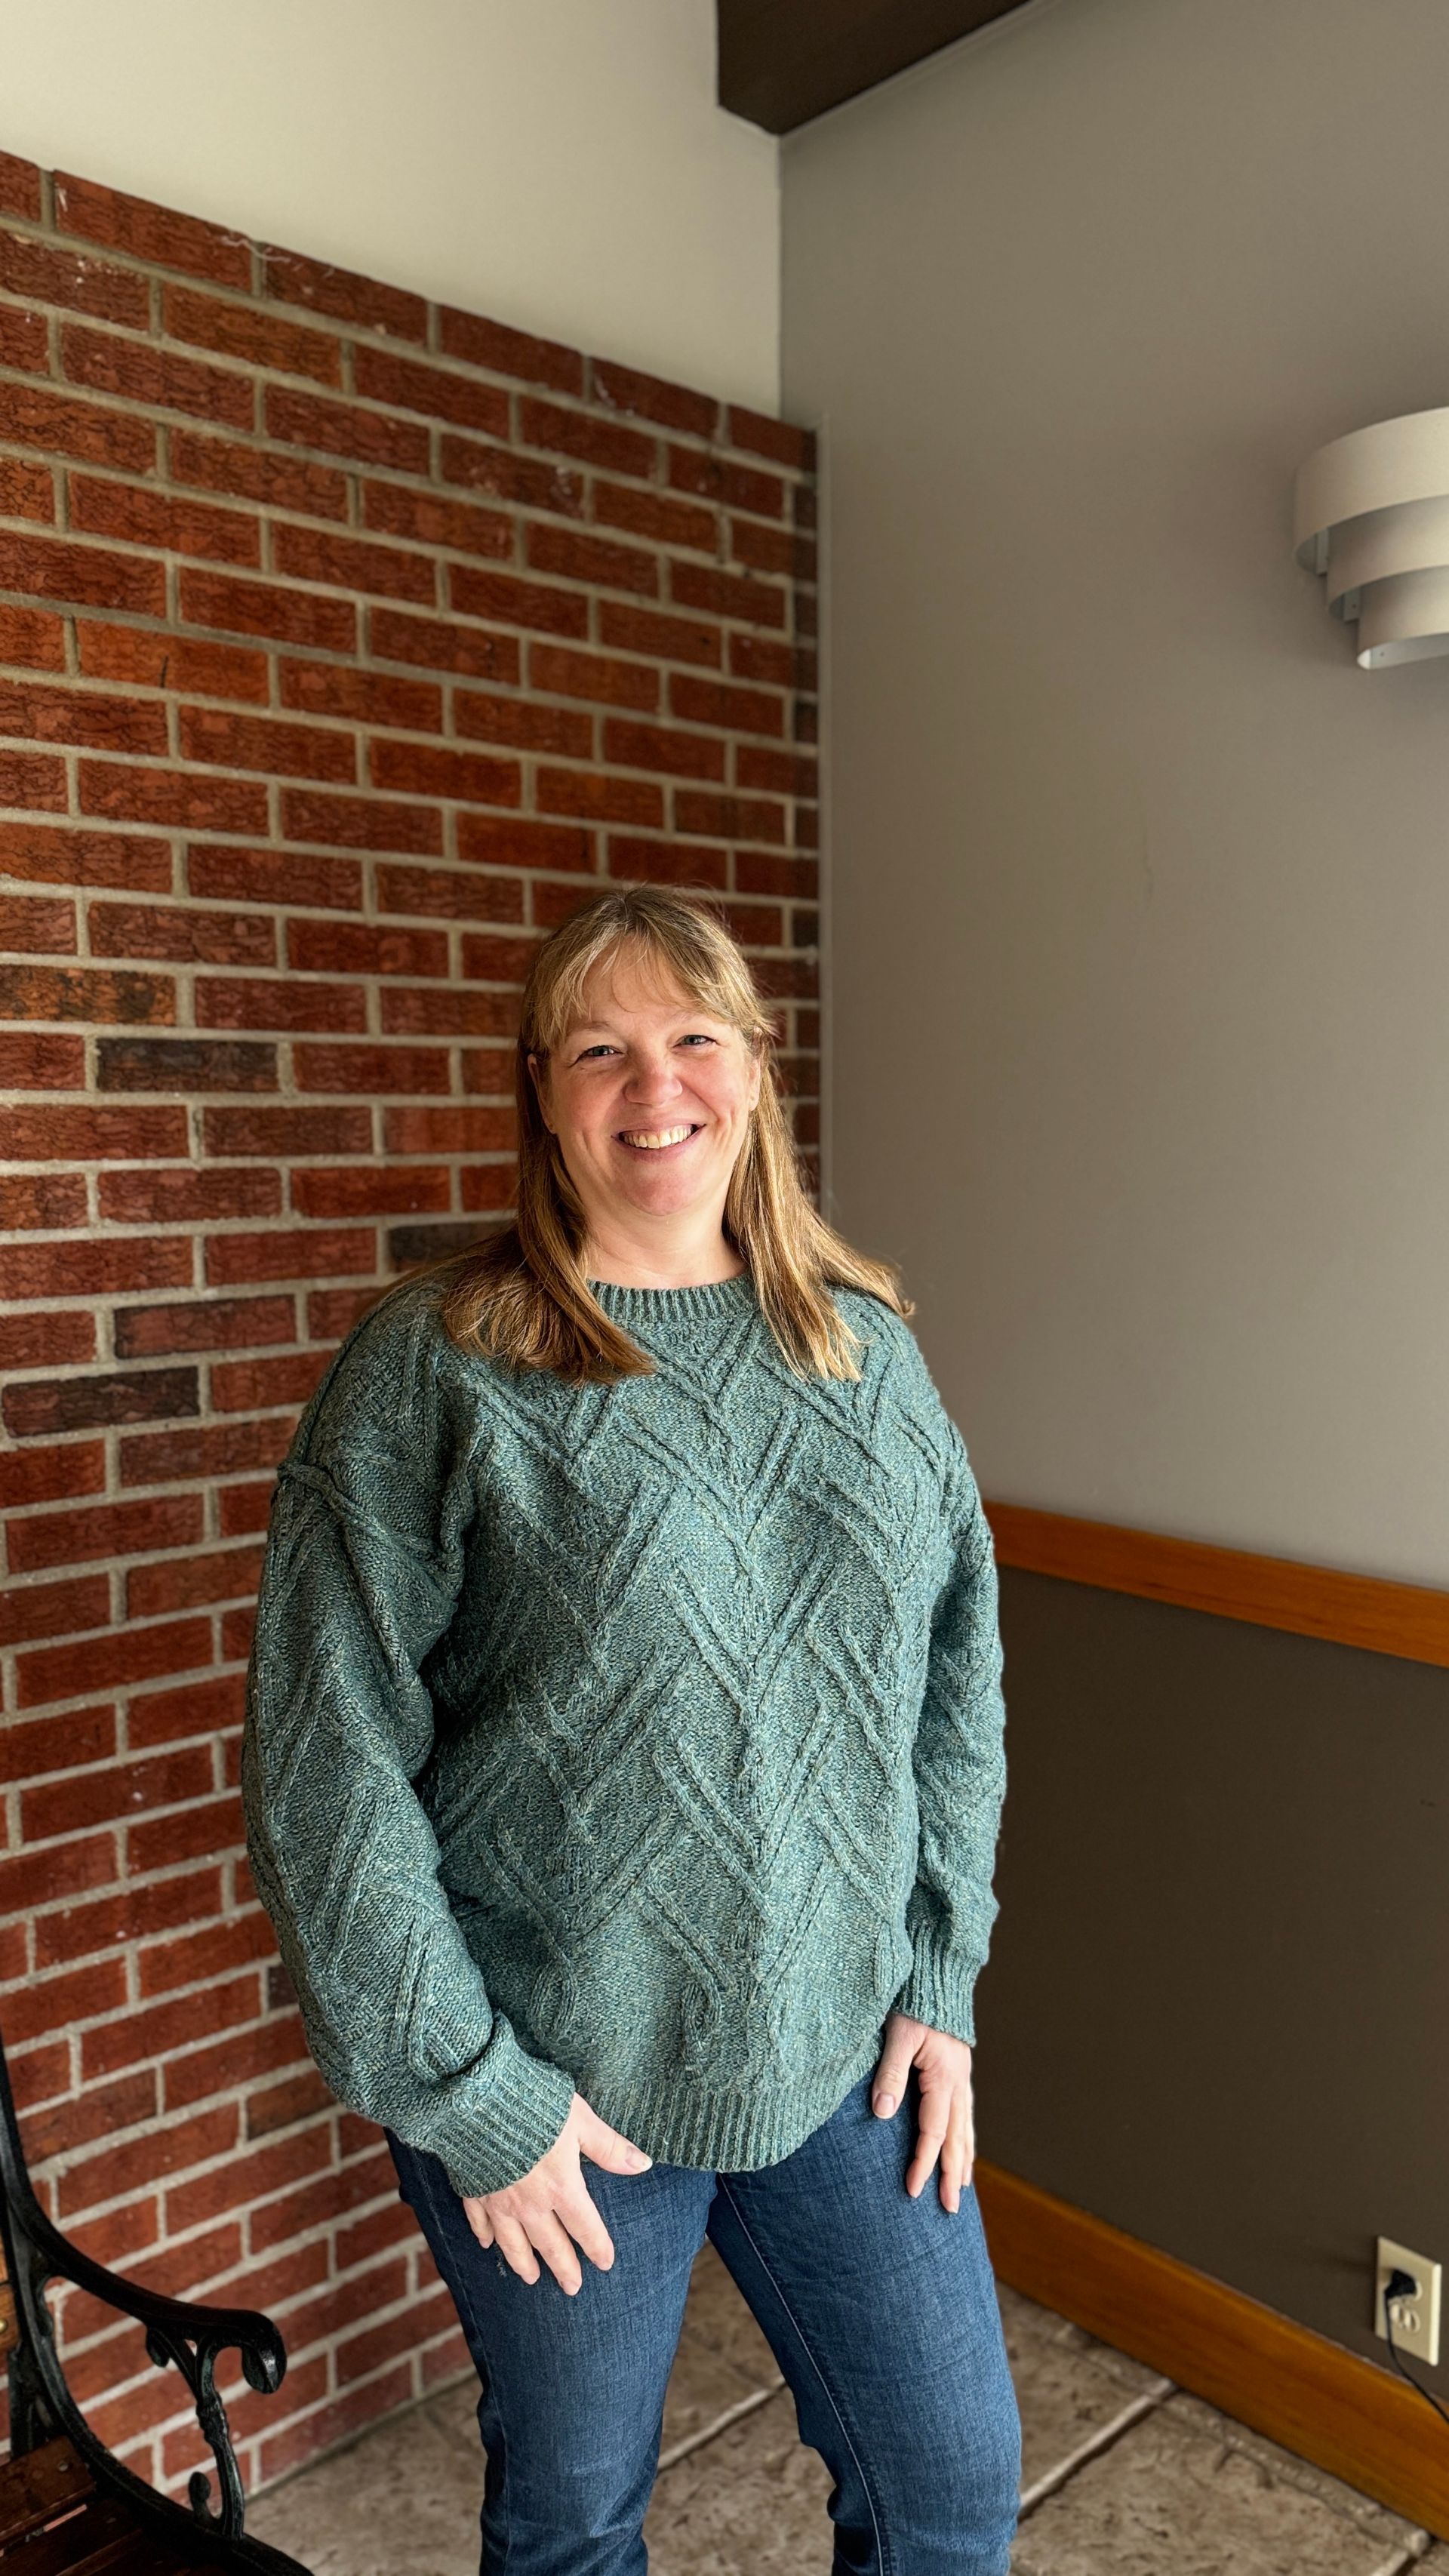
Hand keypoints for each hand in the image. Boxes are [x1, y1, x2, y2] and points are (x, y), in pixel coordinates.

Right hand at [461, 2093, 652, 2293]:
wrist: (479, 2100)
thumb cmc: (536, 2105)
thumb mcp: (581, 2120)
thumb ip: (609, 2147)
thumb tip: (643, 2165)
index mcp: (561, 2187)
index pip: (585, 2226)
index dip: (597, 2246)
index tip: (606, 2263)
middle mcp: (530, 2203)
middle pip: (550, 2243)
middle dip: (563, 2267)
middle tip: (572, 2288)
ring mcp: (499, 2200)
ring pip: (513, 2242)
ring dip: (524, 2262)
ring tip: (531, 2279)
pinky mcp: (473, 2189)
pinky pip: (478, 2220)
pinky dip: (484, 2235)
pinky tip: (486, 2245)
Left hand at [871, 2009, 974, 2212]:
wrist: (936, 1975)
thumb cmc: (913, 2002)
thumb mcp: (898, 2035)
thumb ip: (889, 2074)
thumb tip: (881, 2115)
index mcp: (944, 2077)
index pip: (933, 2132)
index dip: (922, 2163)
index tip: (911, 2190)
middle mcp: (958, 2082)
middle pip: (957, 2138)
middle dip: (951, 2175)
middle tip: (949, 2210)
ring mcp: (961, 2078)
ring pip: (965, 2128)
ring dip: (963, 2160)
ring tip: (961, 2188)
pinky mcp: (958, 2072)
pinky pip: (965, 2114)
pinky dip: (965, 2137)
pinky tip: (963, 2148)